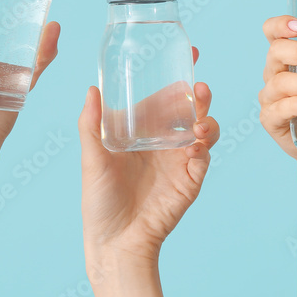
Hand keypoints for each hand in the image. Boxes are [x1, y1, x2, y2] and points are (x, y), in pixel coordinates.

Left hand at [78, 48, 219, 269]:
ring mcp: (180, 159)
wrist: (115, 242)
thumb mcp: (91, 159)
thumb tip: (92, 89)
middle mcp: (164, 140)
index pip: (165, 95)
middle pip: (189, 108)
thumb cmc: (100, 201)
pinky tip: (192, 147)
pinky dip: (203, 147)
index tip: (189, 54)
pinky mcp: (191, 179)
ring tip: (197, 120)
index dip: (178, 75)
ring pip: (203, 128)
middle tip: (198, 88)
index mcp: (142, 130)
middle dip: (198, 94)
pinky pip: (205, 156)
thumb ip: (92, 125)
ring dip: (206, 118)